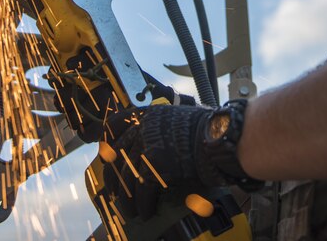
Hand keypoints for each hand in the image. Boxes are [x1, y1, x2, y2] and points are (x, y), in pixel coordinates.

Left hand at [101, 101, 261, 218]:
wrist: (221, 137)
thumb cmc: (209, 128)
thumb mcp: (180, 118)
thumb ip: (163, 128)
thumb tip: (158, 144)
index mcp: (148, 115)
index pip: (115, 124)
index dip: (107, 140)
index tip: (105, 154)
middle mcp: (143, 129)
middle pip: (116, 155)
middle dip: (114, 177)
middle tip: (114, 190)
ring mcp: (147, 147)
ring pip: (127, 178)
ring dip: (126, 198)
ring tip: (129, 209)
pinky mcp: (154, 167)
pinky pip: (142, 191)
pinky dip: (143, 205)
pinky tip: (146, 212)